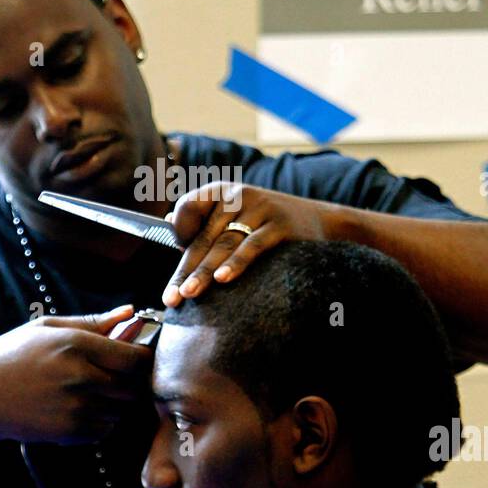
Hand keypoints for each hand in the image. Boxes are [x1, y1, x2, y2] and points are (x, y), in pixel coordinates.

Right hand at [0, 305, 154, 446]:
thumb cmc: (12, 356)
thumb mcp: (47, 328)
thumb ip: (94, 322)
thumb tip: (131, 312)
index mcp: (77, 344)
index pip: (136, 358)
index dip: (142, 358)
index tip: (134, 358)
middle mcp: (80, 376)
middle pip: (134, 386)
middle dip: (130, 382)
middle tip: (109, 376)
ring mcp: (76, 407)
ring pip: (122, 409)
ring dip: (115, 403)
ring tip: (87, 392)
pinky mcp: (70, 432)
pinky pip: (105, 429)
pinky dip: (100, 422)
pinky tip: (77, 408)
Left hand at [161, 183, 329, 306]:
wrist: (320, 220)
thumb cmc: (267, 222)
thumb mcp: (236, 214)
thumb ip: (204, 220)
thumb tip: (166, 220)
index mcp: (222, 191)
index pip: (189, 207)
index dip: (179, 232)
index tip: (177, 257)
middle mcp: (238, 195)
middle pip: (204, 236)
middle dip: (185, 269)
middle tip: (171, 297)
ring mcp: (260, 208)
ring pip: (224, 243)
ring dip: (204, 271)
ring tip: (189, 293)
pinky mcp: (279, 225)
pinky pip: (252, 246)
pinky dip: (237, 263)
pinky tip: (223, 279)